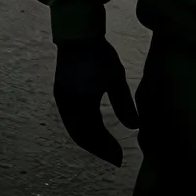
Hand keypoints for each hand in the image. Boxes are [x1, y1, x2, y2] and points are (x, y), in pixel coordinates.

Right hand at [53, 37, 138, 165]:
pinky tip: (92, 131)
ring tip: (104, 148)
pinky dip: (81, 130)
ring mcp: (62, 102)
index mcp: (82, 104)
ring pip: (74, 130)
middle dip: (98, 149)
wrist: (77, 36)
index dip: (106, 149)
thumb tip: (134, 127)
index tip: (120, 159)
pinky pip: (70, 121)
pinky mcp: (61, 95)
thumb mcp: (116, 78)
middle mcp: (68, 107)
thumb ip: (124, 104)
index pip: (94, 134)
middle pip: (82, 137)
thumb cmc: (100, 55)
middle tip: (114, 158)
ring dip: (89, 141)